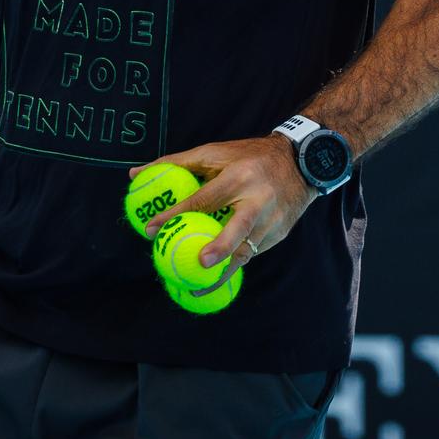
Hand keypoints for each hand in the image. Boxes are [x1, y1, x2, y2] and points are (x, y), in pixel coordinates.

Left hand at [131, 136, 315, 280]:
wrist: (303, 162)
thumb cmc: (250, 156)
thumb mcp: (215, 152)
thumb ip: (176, 163)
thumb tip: (136, 174)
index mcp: (240, 176)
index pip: (204, 199)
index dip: (176, 215)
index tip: (152, 231)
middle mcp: (259, 198)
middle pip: (238, 227)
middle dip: (220, 247)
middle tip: (199, 263)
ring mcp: (273, 219)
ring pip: (247, 249)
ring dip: (223, 270)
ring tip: (198, 286)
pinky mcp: (280, 233)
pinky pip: (253, 252)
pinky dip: (234, 265)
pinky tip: (217, 277)